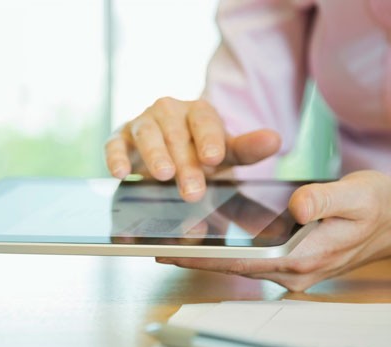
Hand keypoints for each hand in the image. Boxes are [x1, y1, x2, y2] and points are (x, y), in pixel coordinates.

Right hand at [105, 97, 280, 201]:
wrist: (169, 153)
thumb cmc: (200, 153)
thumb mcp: (226, 155)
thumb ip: (248, 149)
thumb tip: (275, 140)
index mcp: (198, 112)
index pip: (204, 120)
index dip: (209, 138)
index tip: (215, 158)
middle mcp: (168, 111)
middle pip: (176, 133)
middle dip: (185, 163)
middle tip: (193, 191)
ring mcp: (142, 123)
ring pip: (147, 134)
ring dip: (154, 155)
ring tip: (162, 176)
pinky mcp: (120, 138)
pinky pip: (114, 145)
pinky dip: (115, 157)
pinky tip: (120, 174)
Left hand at [156, 171, 390, 291]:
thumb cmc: (379, 208)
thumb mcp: (359, 195)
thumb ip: (325, 199)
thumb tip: (295, 206)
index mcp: (303, 258)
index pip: (241, 262)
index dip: (203, 259)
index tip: (171, 253)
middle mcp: (294, 273)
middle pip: (234, 268)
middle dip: (196, 260)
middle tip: (158, 249)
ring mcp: (294, 272)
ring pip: (242, 266)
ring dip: (210, 257)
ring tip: (174, 244)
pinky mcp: (294, 264)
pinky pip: (254, 260)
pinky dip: (229, 252)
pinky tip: (211, 238)